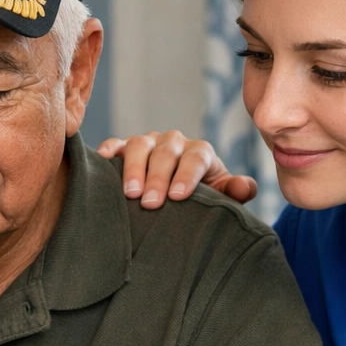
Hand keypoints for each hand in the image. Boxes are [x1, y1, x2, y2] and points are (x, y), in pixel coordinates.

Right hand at [97, 131, 257, 208]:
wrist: (180, 194)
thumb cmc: (202, 197)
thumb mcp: (222, 196)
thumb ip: (236, 192)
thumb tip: (243, 187)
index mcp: (200, 152)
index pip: (196, 158)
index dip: (187, 176)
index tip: (177, 197)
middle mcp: (175, 142)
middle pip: (166, 153)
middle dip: (158, 178)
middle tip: (151, 203)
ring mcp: (149, 142)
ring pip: (140, 145)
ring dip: (133, 167)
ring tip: (129, 192)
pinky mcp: (126, 147)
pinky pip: (117, 143)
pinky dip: (109, 149)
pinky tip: (102, 160)